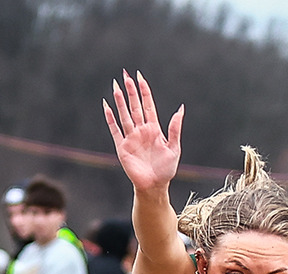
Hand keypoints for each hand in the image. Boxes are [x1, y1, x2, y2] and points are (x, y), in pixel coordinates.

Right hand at [103, 71, 182, 191]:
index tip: (140, 76)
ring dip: (120, 101)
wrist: (154, 186)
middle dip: (130, 91)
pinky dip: (110, 118)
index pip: (148, 105)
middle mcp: (141, 130)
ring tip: (116, 86)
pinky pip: (115, 130)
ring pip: (124, 115)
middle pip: (135, 106)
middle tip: (125, 75)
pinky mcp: (122, 147)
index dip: (144, 90)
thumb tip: (180, 109)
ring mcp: (131, 138)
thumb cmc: (166, 169)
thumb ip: (175, 128)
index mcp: (154, 129)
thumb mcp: (174, 148)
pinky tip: (106, 106)